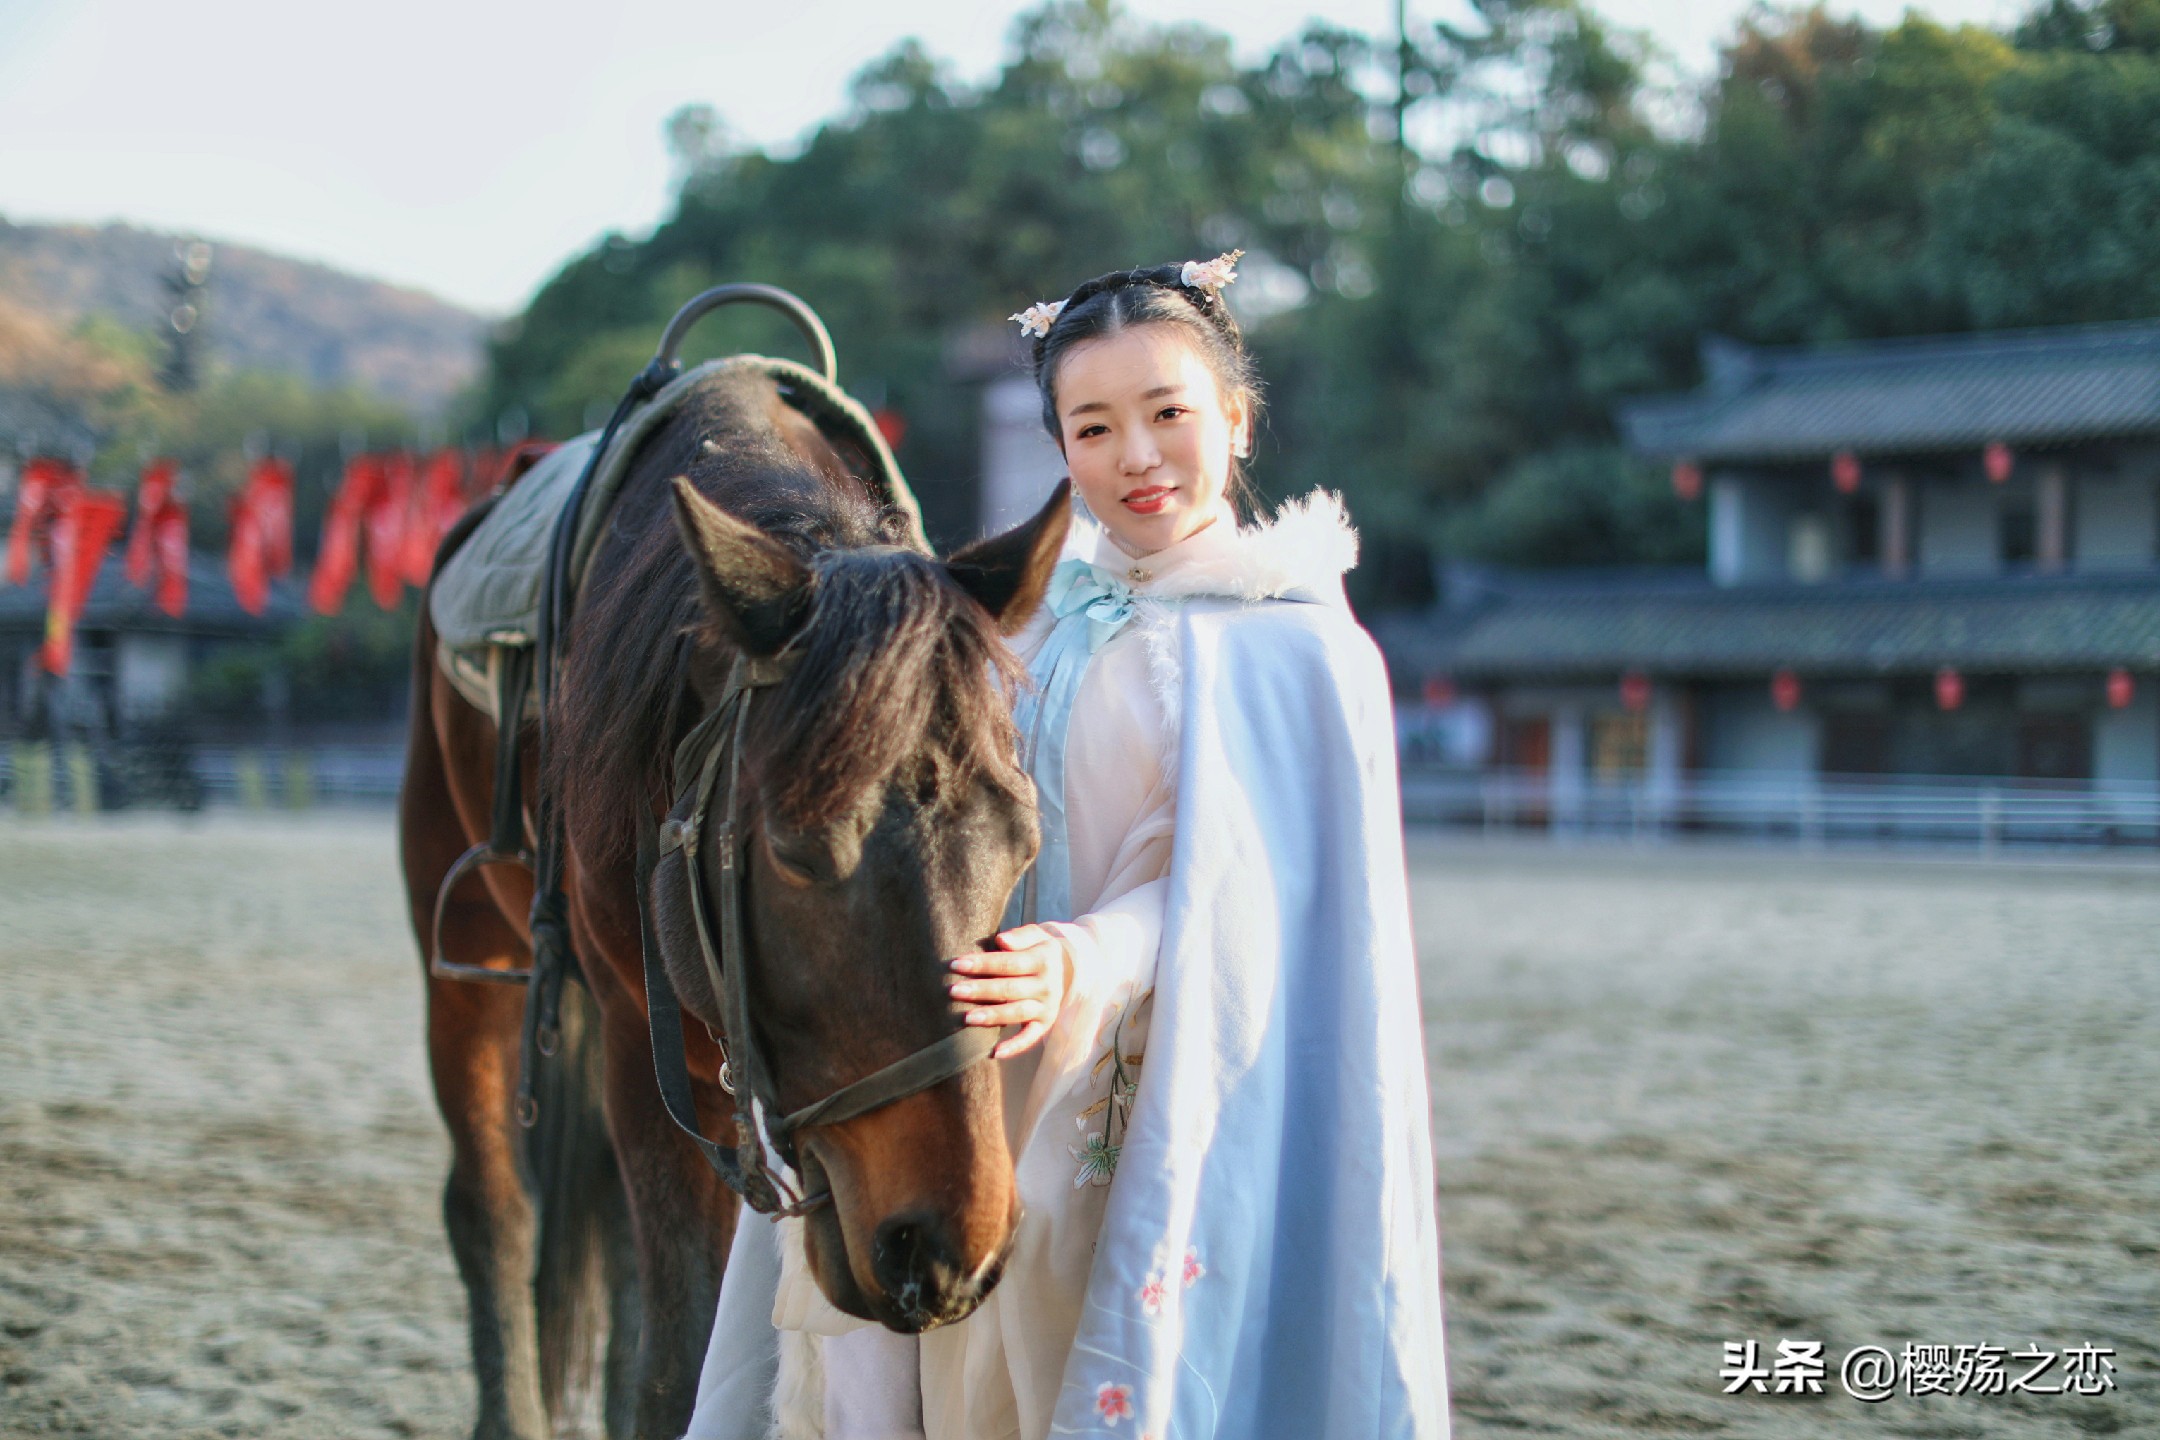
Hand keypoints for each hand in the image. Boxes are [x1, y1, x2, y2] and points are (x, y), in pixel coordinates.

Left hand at [948, 924, 1070, 1059]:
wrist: (1071, 969)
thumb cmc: (1039, 950)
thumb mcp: (1037, 935)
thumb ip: (1020, 936)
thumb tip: (1001, 940)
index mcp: (1043, 960)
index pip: (1009, 962)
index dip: (982, 964)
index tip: (956, 964)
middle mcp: (1047, 985)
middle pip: (1010, 988)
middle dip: (981, 990)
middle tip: (954, 991)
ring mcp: (1047, 1007)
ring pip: (1017, 1013)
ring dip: (992, 1016)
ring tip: (967, 1018)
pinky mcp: (1045, 1024)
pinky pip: (1030, 1038)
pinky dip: (1015, 1047)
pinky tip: (995, 1053)